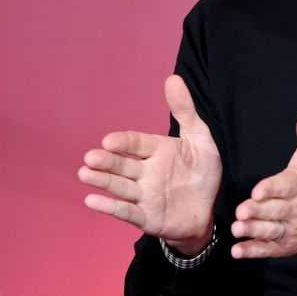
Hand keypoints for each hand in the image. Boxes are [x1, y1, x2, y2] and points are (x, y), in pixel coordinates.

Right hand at [78, 75, 221, 254]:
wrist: (211, 209)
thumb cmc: (203, 172)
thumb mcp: (200, 139)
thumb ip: (185, 111)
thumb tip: (173, 78)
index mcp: (156, 151)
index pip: (136, 144)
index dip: (123, 143)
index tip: (109, 141)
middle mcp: (145, 172)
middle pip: (122, 165)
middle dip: (106, 162)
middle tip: (90, 158)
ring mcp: (143, 195)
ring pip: (119, 186)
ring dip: (102, 181)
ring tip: (85, 174)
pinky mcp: (145, 217)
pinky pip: (126, 211)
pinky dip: (109, 206)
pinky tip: (91, 200)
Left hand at [230, 116, 296, 259]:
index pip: (285, 187)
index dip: (271, 189)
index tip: (257, 191)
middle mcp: (293, 209)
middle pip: (274, 211)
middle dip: (257, 212)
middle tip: (241, 211)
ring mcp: (288, 229)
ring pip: (270, 231)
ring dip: (253, 231)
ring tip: (237, 229)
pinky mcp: (282, 245)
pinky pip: (267, 249)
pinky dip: (252, 251)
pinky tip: (238, 251)